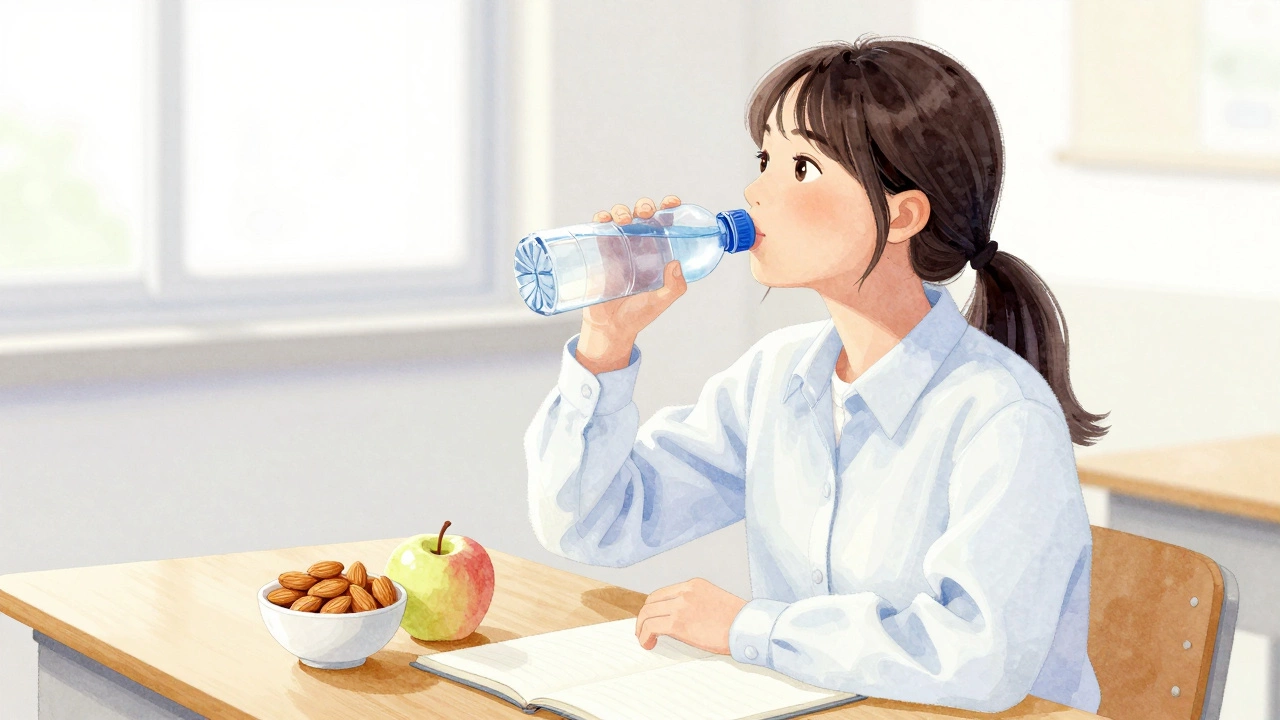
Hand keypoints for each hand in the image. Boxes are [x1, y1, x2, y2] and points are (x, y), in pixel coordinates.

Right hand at [580, 195, 685, 338]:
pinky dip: (600, 218)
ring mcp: (618, 246)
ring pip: (620, 216)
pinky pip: (598, 229)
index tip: (673, 203)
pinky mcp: (599, 252)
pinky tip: (603, 219)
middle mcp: (638, 244)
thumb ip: (674, 287)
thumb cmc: (637, 314)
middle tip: (646, 214)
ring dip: (622, 210)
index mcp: (657, 251)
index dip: (669, 208)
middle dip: (644, 206)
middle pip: (642, 214)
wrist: (610, 328)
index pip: (664, 222)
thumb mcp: (660, 302)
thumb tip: (676, 264)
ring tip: (624, 219)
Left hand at [634, 577, 747, 654]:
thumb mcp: (715, 602)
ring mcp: (680, 606)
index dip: (653, 607)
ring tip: (645, 640)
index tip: (652, 619)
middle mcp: (685, 592)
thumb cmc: (737, 622)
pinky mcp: (678, 623)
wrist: (746, 627)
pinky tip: (648, 644)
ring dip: (642, 628)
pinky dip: (645, 637)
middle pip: (651, 601)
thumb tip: (684, 620)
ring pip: (647, 614)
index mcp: (694, 585)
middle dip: (644, 617)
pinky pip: (651, 627)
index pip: (663, 593)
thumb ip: (697, 605)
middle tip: (644, 631)